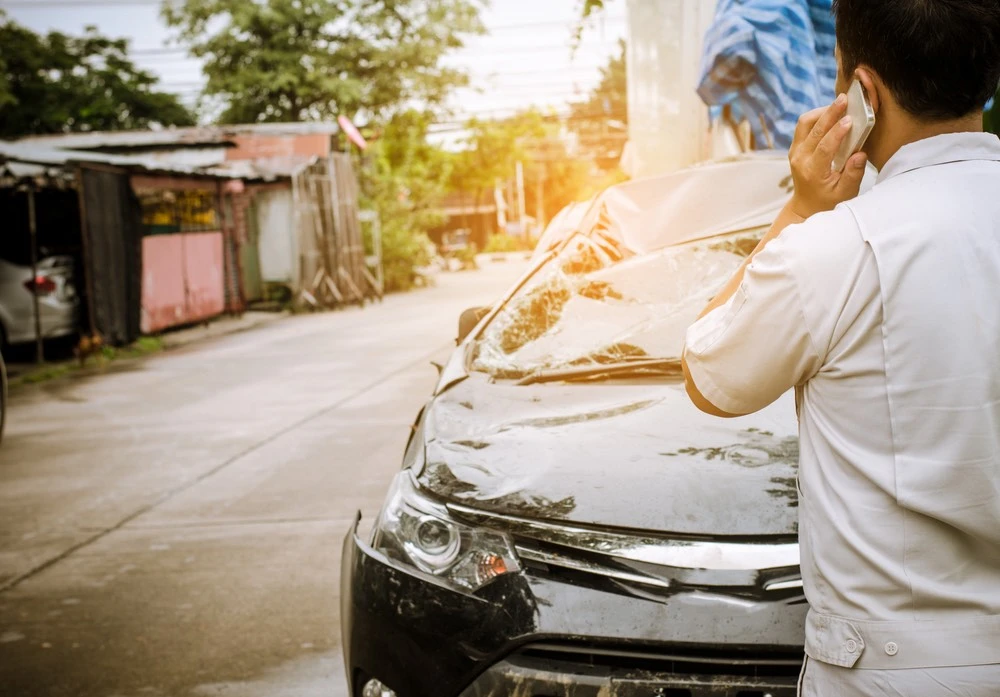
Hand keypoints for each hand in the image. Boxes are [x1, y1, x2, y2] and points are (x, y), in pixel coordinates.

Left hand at [788, 95, 867, 218]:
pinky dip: (817, 116)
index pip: (824, 147)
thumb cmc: (828, 200)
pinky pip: (803, 126)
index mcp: (812, 171)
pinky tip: (832, 113)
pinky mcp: (795, 147)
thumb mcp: (844, 193)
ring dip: (822, 112)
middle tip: (845, 98)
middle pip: (813, 130)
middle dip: (830, 113)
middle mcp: (799, 159)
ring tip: (840, 105)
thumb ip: (853, 174)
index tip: (850, 119)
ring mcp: (795, 152)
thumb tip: (860, 154)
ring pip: (804, 123)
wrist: (806, 206)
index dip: (837, 132)